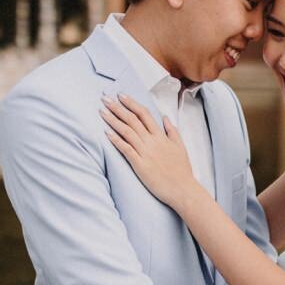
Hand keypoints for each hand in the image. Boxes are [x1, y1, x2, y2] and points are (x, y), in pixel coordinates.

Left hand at [101, 94, 198, 208]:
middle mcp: (152, 141)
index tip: (121, 96)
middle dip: (117, 108)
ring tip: (102, 112)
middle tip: (105, 99)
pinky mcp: (140, 164)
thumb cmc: (182, 170)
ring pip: (126, 132)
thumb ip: (172, 131)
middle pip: (132, 119)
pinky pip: (125, 149)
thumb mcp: (180, 146)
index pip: (144, 114)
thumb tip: (165, 117)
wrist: (182, 189)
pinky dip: (116, 140)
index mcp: (161, 136)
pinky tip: (106, 133)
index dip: (131, 103)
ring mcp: (145, 152)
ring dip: (113, 120)